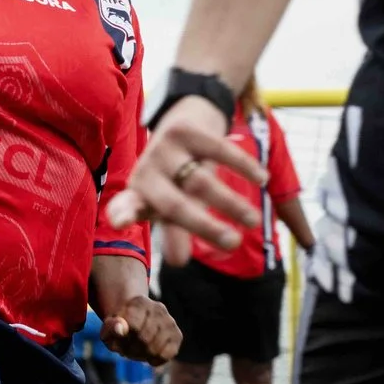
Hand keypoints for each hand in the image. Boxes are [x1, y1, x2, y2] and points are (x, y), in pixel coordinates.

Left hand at [99, 293, 180, 364]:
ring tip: (137, 350)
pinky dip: (156, 360)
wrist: (135, 323)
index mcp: (139, 302)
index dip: (123, 339)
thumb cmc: (120, 328)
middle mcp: (158, 308)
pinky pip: (167, 354)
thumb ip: (111, 328)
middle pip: (144, 339)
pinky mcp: (177, 335)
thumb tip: (120, 328)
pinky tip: (149, 355)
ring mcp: (170, 321)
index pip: (133, 326)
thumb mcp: (108, 328)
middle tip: (127, 349)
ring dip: (143, 355)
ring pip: (156, 349)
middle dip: (132, 350)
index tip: (119, 339)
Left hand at [105, 96, 264, 261]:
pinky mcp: (185, 129)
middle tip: (232, 243)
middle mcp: (146, 172)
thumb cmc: (175, 177)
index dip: (123, 214)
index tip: (121, 222)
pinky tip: (261, 179)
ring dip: (231, 203)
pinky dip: (242, 166)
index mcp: (138, 195)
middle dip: (204, 226)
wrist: (184, 121)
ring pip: (201, 181)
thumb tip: (178, 262)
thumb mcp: (171, 204)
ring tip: (252, 222)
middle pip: (174, 204)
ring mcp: (164, 149)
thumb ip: (173, 233)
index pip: (125, 207)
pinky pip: (219, 150)